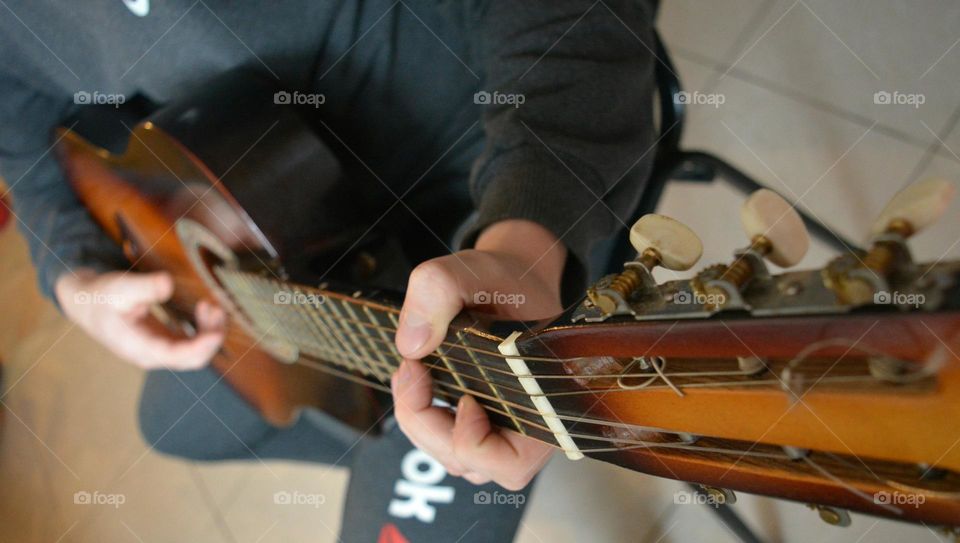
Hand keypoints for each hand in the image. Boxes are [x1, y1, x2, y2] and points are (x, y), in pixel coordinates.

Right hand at [55, 269, 225, 369]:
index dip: (199, 347)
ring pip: (195, 354)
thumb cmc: (103, 296)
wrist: (89, 305)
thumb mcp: (120, 287)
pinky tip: (204, 310)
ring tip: (212, 306)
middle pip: (192, 359)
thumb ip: (144, 286)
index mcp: (138, 346)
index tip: (217, 333)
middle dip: (211, 337)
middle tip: (216, 308)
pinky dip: (203, 331)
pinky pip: (192, 345)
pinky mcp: (165, 344)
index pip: (174, 355)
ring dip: (210, 333)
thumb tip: (168, 283)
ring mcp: (160, 352)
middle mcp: (151, 355)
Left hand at [392, 220, 565, 489]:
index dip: (473, 443)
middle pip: (472, 465)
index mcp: (547, 402)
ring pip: (457, 459)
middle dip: (427, 424)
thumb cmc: (505, 279)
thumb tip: (411, 345)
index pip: (511, 464)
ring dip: (422, 423)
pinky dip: (425, 418)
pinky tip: (419, 381)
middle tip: (412, 372)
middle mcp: (530, 426)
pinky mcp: (485, 422)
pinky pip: (450, 443)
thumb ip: (438, 288)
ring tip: (413, 373)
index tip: (461, 396)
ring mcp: (506, 428)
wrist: (513, 277)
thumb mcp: (471, 267)